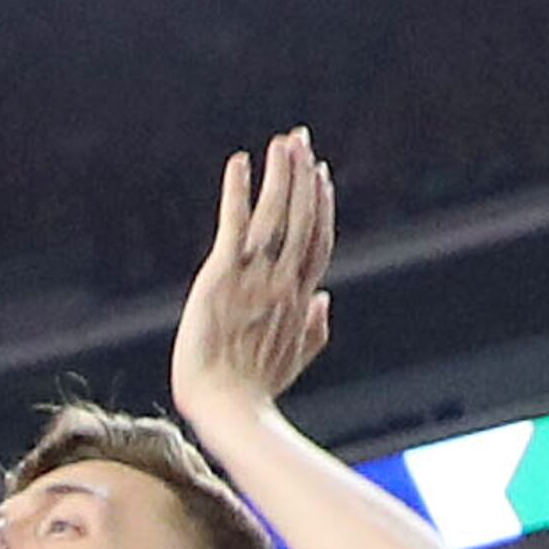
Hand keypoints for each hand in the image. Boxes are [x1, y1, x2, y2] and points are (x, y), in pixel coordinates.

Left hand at [172, 130, 336, 441]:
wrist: (226, 408)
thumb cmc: (254, 391)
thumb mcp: (293, 360)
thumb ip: (314, 330)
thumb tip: (326, 300)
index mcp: (299, 298)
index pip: (317, 241)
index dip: (321, 206)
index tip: (321, 176)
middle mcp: (283, 281)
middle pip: (302, 218)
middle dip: (304, 177)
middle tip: (302, 140)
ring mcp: (255, 277)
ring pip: (276, 215)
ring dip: (282, 175)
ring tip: (285, 142)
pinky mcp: (222, 276)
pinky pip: (234, 225)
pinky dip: (238, 192)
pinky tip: (241, 162)